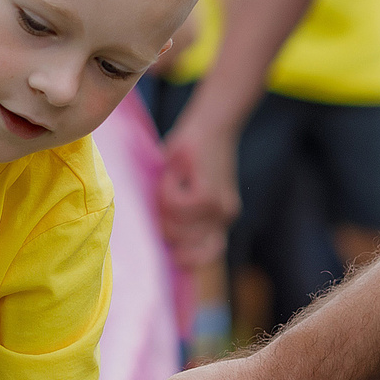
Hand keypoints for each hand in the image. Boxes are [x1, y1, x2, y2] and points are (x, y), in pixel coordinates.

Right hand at [155, 112, 240, 268]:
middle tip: (162, 198)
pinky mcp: (209, 193)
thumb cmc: (192, 153)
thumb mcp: (185, 187)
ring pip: (176, 227)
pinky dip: (165, 190)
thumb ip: (177, 214)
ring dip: (163, 207)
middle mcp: (224, 217)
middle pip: (183, 246)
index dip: (184, 257)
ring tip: (170, 182)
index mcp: (220, 220)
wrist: (213, 121)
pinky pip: (175, 206)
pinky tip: (172, 174)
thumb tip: (155, 238)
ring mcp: (219, 207)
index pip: (206, 255)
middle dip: (164, 228)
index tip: (169, 247)